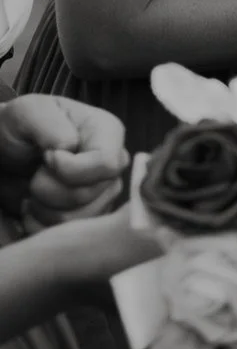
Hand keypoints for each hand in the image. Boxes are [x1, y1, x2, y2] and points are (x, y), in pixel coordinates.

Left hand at [0, 91, 127, 221]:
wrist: (4, 151)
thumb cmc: (19, 127)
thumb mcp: (30, 112)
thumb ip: (52, 125)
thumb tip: (70, 149)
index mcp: (108, 133)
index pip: (107, 164)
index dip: (72, 169)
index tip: (46, 158)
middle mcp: (113, 166)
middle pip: (90, 195)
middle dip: (49, 190)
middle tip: (34, 174)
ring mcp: (104, 194)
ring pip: (79, 220)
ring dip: (44, 209)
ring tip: (32, 190)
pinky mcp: (89, 217)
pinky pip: (69, 235)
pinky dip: (40, 225)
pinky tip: (32, 207)